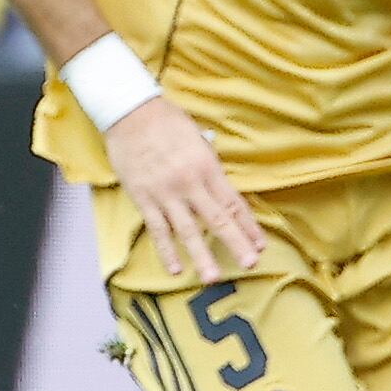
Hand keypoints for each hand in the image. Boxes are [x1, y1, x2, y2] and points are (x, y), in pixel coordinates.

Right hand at [107, 94, 263, 280]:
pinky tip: (176, 268)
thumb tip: (217, 181)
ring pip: (188, 230)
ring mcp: (166, 193)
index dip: (248, 226)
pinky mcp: (144, 198)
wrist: (130, 113)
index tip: (260, 244)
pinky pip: (158, 230)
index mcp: (207, 167)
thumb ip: (209, 162)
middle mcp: (190, 183)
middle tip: (250, 264)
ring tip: (212, 277)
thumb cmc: (165, 120)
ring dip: (202, 255)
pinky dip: (167, 251)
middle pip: (217, 220)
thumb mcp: (197, 136)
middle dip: (236, 244)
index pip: (233, 202)